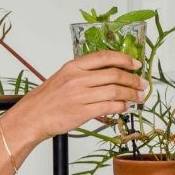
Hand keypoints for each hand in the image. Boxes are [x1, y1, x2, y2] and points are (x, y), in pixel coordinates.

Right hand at [19, 50, 146, 140]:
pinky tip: (125, 107)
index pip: (105, 57)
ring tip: (139, 97)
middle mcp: (78, 78)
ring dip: (131, 94)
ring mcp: (80, 95)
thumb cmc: (47, 99)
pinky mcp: (83, 112)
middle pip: (114, 75)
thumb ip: (85, 74)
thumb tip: (110, 74)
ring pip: (115, 91)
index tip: (136, 64)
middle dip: (133, 79)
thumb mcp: (64, 77)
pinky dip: (121, 107)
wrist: (32, 117)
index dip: (124, 59)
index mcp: (74, 66)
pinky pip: (109, 107)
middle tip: (143, 83)